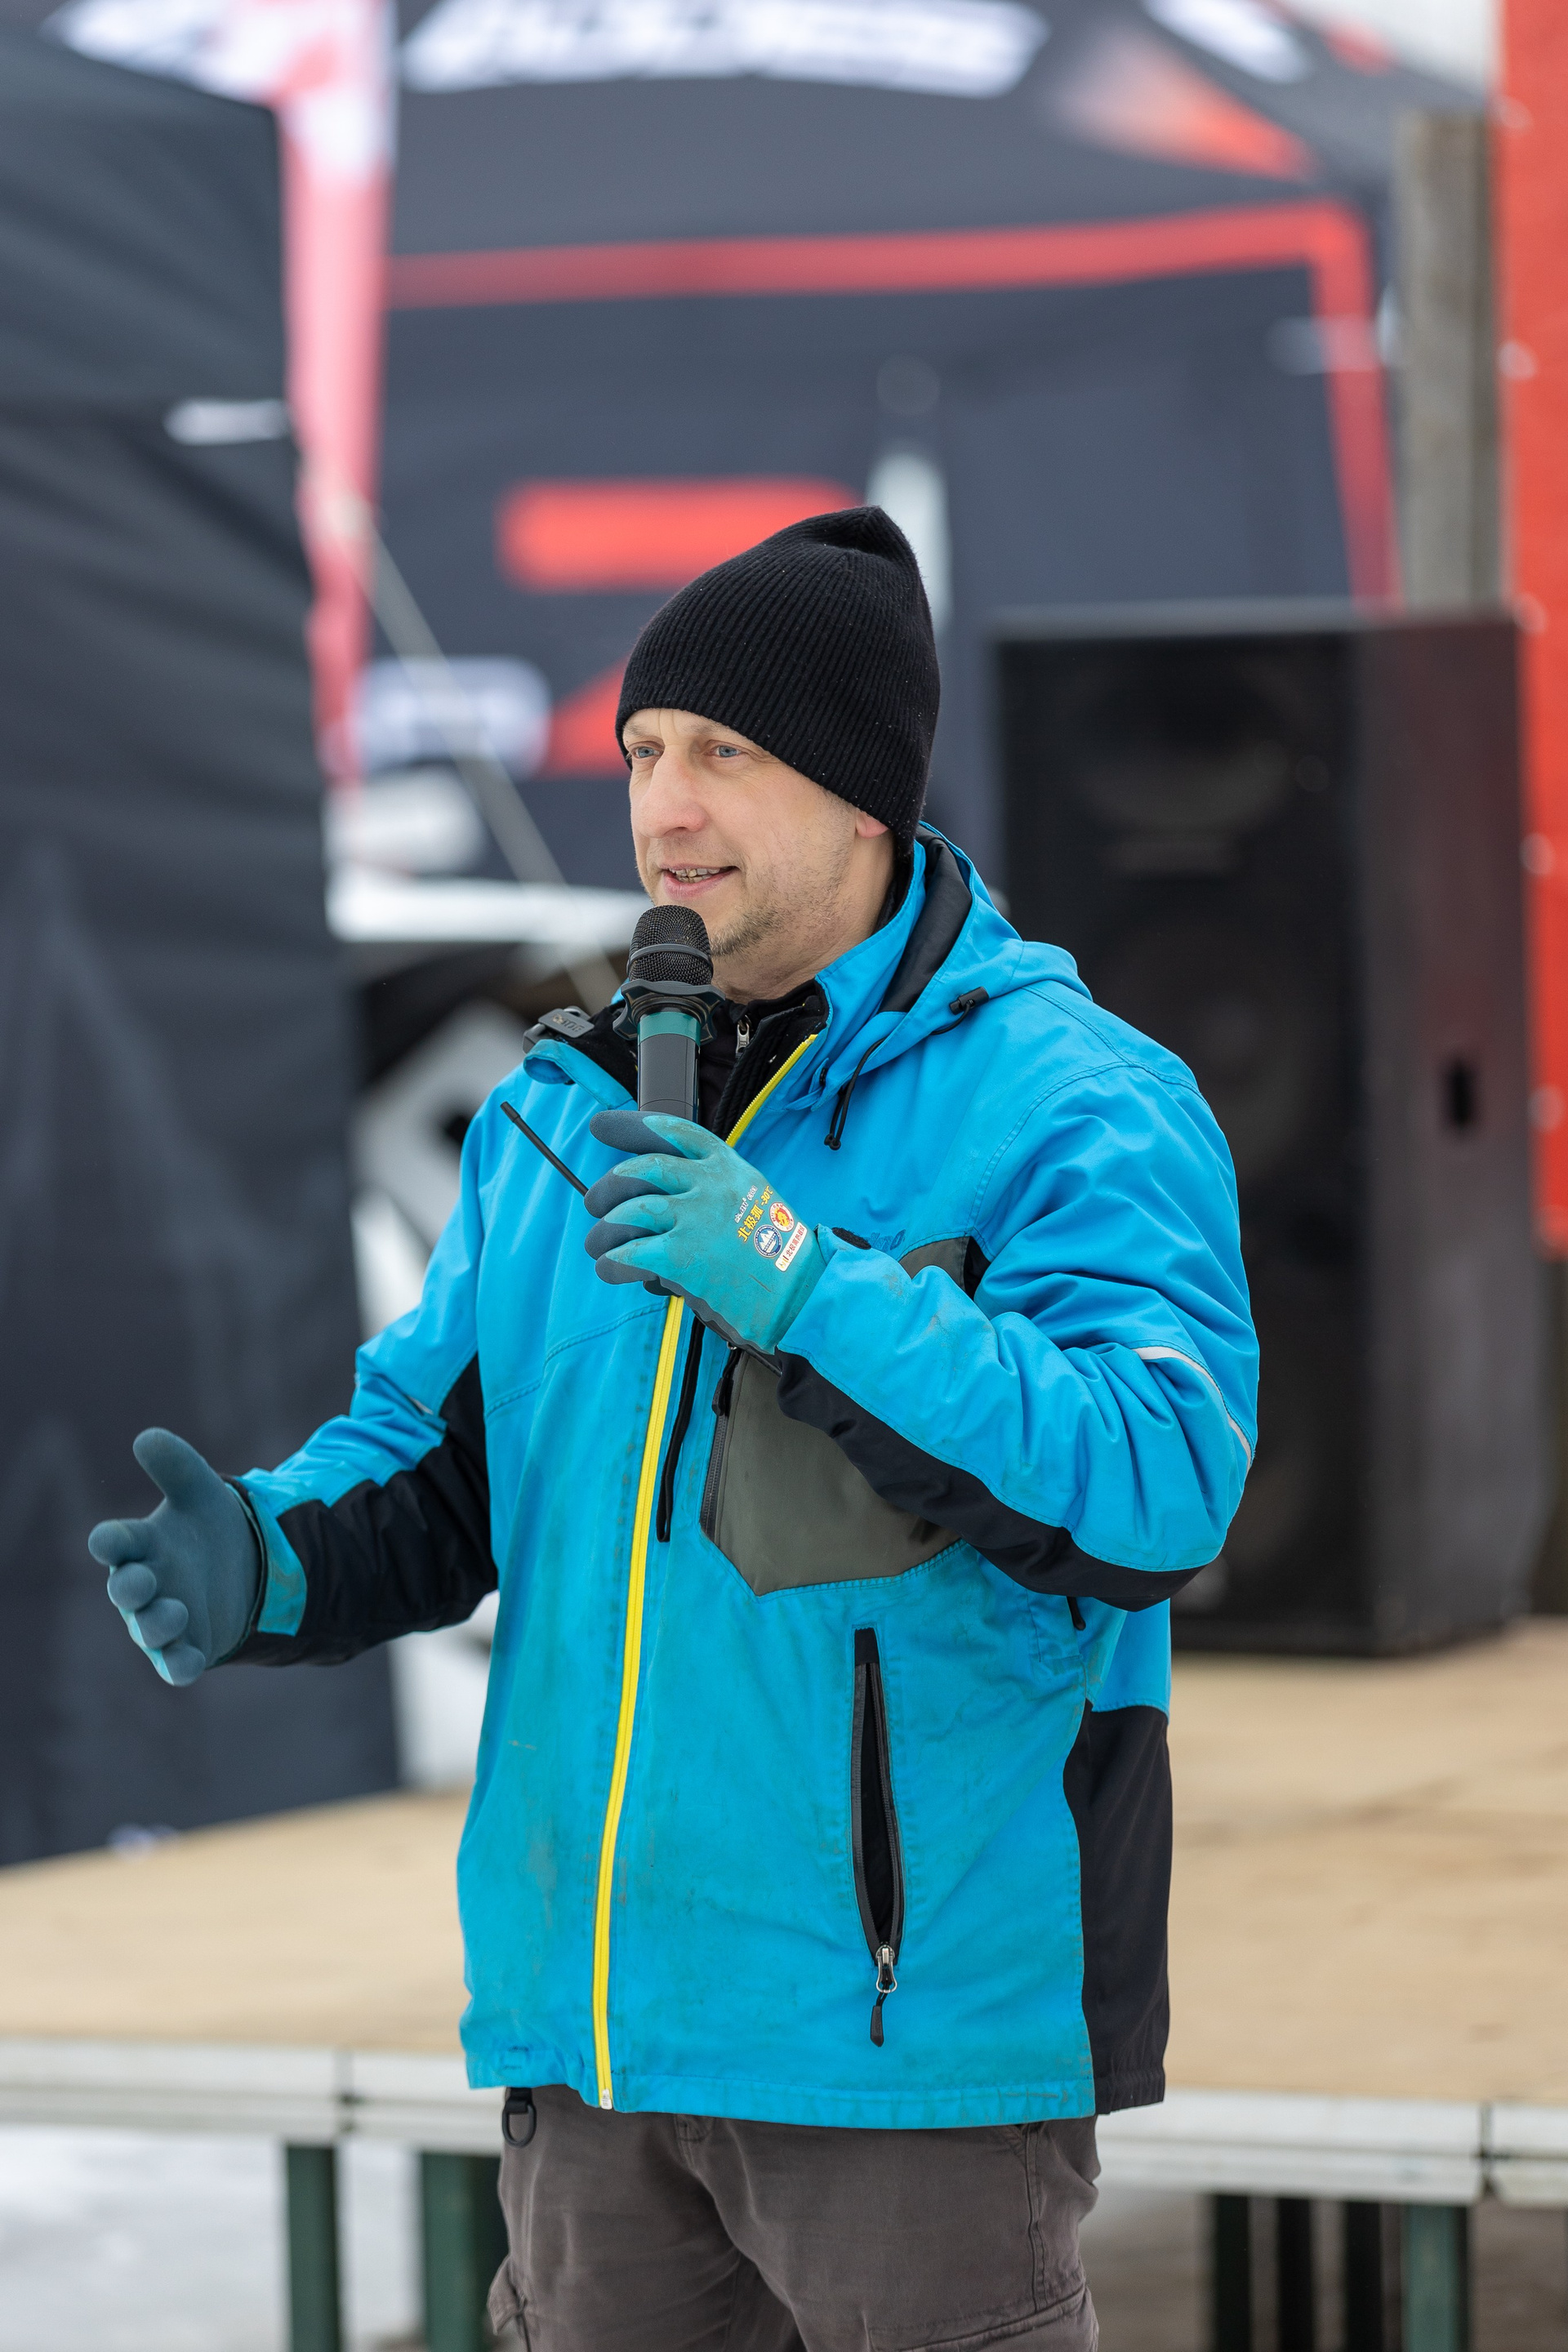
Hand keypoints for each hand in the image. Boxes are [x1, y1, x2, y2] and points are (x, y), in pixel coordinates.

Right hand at [89, 1430, 260, 1685]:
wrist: (246, 1566)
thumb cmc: (207, 1528)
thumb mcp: (201, 1491)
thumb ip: (176, 1465)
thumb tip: (147, 1437)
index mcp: (141, 1544)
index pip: (115, 1541)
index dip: (109, 1541)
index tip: (106, 1538)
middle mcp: (144, 1584)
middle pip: (124, 1588)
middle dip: (130, 1586)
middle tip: (143, 1580)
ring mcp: (161, 1619)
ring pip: (148, 1629)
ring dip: (157, 1623)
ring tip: (178, 1611)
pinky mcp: (186, 1647)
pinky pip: (175, 1664)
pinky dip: (180, 1665)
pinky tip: (191, 1663)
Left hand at [583, 1109, 825, 1356]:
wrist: (802, 1296)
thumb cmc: (779, 1259)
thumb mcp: (755, 1202)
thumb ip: (714, 1191)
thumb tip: (662, 1200)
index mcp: (729, 1166)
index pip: (673, 1131)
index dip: (631, 1126)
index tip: (601, 1125)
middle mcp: (710, 1183)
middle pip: (641, 1169)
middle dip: (608, 1186)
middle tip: (594, 1202)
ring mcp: (695, 1217)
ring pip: (627, 1211)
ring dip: (604, 1230)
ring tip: (597, 1245)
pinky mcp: (681, 1256)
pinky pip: (628, 1252)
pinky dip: (611, 1262)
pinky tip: (610, 1269)